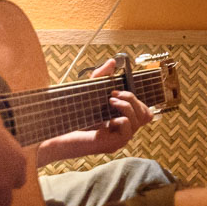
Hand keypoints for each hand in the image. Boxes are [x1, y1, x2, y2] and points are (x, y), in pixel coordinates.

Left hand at [37, 58, 154, 162]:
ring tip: (110, 102)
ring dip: (126, 106)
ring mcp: (122, 138)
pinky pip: (129, 129)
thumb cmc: (77, 112)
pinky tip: (109, 120)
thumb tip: (113, 61)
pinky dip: (121, 120)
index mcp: (124, 120)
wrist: (60, 131)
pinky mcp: (115, 144)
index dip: (137, 100)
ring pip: (139, 120)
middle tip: (113, 95)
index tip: (117, 91)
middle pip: (146, 114)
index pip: (145, 112)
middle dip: (132, 99)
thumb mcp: (92, 90)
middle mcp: (125, 130)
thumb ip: (103, 75)